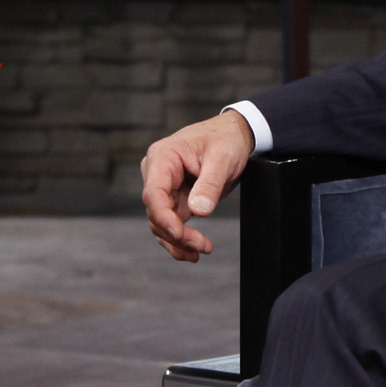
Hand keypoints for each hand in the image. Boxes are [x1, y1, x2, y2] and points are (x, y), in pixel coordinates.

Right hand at [141, 112, 254, 261]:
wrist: (232, 135)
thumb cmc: (225, 140)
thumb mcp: (223, 158)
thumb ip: (210, 184)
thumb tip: (199, 211)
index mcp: (163, 157)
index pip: (153, 194)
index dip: (164, 218)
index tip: (181, 234)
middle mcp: (157, 173)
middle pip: (156, 212)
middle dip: (176, 234)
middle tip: (203, 246)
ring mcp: (164, 187)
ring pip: (161, 223)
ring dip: (178, 241)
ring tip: (202, 250)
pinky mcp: (174, 199)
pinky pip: (171, 224)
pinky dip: (180, 239)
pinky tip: (193, 251)